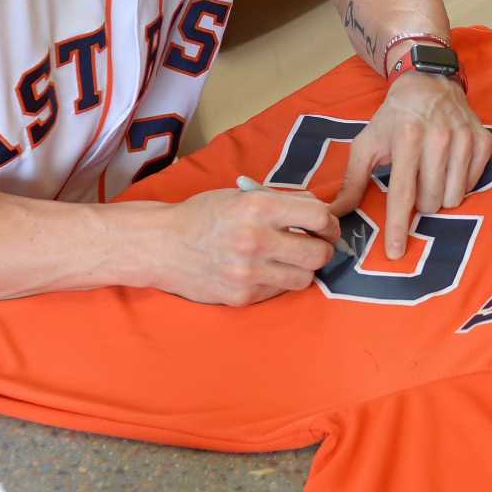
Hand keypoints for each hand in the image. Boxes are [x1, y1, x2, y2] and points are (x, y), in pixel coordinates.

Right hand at [145, 187, 341, 305]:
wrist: (162, 245)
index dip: (328, 222)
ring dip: (302, 269)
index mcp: (258, 207)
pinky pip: (278, 291)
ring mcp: (249, 273)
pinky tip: (263, 269)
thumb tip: (320, 211)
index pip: (318, 216)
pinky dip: (278, 280)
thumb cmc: (204, 215)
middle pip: (318, 253)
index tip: (326, 225)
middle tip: (314, 244)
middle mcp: (256, 240)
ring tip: (288, 259)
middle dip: (322, 248)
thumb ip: (281, 202)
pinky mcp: (242, 296)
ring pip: (304, 278)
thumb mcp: (242, 196)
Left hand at [330, 71, 491, 256]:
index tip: (396, 253)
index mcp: (406, 139)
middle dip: (421, 203)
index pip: (403, 193)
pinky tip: (449, 165)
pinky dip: (460, 183)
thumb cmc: (393, 118)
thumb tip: (334, 215)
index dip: (399, 226)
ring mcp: (464, 139)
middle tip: (415, 183)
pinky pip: (474, 184)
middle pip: (431, 201)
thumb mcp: (367, 143)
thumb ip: (352, 181)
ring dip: (441, 196)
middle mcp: (439, 138)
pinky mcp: (483, 140)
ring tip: (431, 175)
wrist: (429, 82)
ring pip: (454, 197)